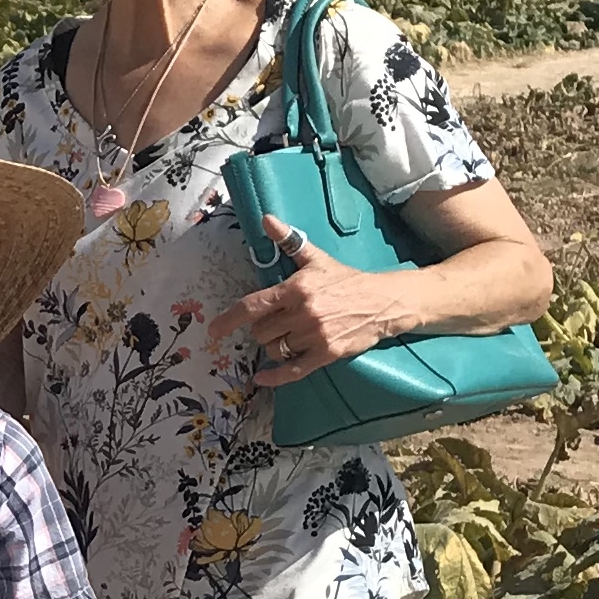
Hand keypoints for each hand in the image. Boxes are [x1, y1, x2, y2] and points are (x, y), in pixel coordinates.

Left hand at [211, 218, 412, 387]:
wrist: (384, 301)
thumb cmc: (346, 280)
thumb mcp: (317, 259)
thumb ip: (289, 241)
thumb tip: (266, 219)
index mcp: (296, 288)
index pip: (252, 306)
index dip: (229, 320)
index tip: (214, 330)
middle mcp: (303, 312)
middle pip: (260, 332)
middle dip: (262, 330)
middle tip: (275, 323)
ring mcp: (315, 335)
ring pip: (274, 350)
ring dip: (274, 347)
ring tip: (287, 336)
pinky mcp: (327, 354)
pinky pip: (293, 371)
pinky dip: (275, 377)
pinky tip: (261, 378)